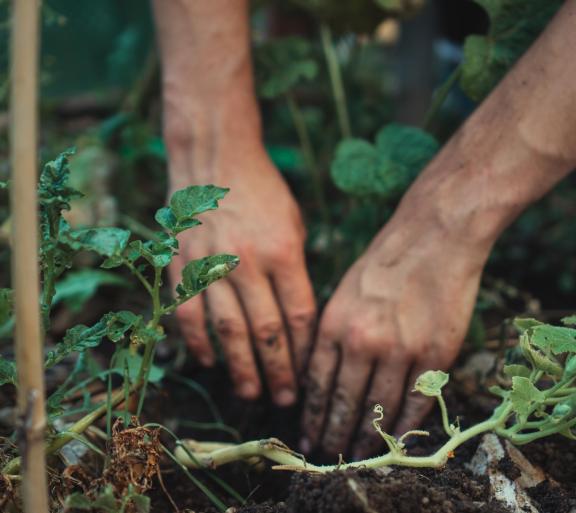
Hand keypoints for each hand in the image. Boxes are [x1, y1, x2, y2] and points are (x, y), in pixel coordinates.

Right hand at [168, 142, 315, 406]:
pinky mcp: (183, 264)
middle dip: (278, 371)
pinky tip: (210, 362)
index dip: (304, 350)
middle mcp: (248, 262)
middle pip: (266, 331)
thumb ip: (296, 271)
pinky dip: (199, 342)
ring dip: (240, 367)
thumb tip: (298, 320)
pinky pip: (189, 313)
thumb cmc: (263, 193)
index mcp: (283, 252)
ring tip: (251, 393)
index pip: (298, 315)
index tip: (309, 373)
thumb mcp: (294, 224)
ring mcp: (211, 264)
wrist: (215, 160)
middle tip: (285, 400)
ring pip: (228, 330)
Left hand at [300, 202, 488, 458]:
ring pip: (379, 409)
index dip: (312, 416)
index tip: (308, 435)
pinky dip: (404, 426)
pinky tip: (395, 441)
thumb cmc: (384, 261)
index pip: (317, 384)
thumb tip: (319, 376)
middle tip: (328, 455)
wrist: (433, 236)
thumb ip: (331, 334)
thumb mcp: (343, 292)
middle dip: (333, 434)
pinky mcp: (435, 354)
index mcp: (334, 324)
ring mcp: (400, 350)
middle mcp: (362, 341)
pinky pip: (416, 402)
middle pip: (344, 403)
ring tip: (357, 454)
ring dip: (367, 437)